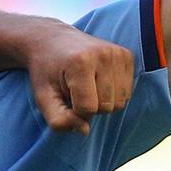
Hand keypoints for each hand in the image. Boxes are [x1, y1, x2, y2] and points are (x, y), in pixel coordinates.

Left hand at [21, 20, 134, 134]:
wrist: (52, 41)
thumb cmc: (46, 72)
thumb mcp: (43, 98)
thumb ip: (59, 120)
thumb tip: (85, 130)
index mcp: (81, 63)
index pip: (87, 109)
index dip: (75, 111)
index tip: (65, 96)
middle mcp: (104, 55)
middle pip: (107, 107)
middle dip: (90, 107)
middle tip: (75, 90)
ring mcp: (118, 53)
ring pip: (120, 102)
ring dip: (103, 102)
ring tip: (87, 85)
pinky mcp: (127, 55)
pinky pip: (127, 92)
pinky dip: (113, 93)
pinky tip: (98, 80)